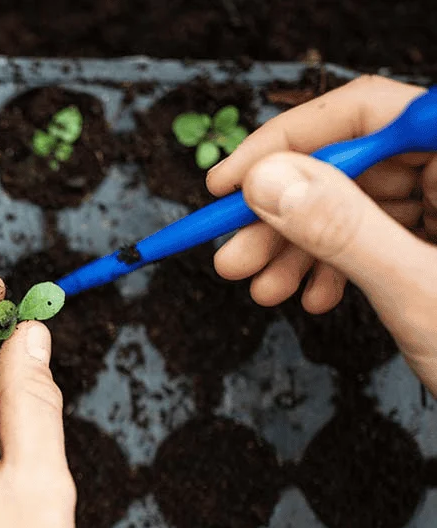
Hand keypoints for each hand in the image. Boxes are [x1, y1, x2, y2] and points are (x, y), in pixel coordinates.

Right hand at [207, 75, 436, 389]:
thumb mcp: (420, 289)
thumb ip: (343, 228)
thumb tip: (269, 180)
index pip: (367, 112)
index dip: (288, 142)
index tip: (229, 183)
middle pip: (352, 162)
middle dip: (283, 213)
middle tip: (232, 256)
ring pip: (353, 204)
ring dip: (298, 247)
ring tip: (262, 289)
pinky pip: (374, 236)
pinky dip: (331, 266)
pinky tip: (312, 297)